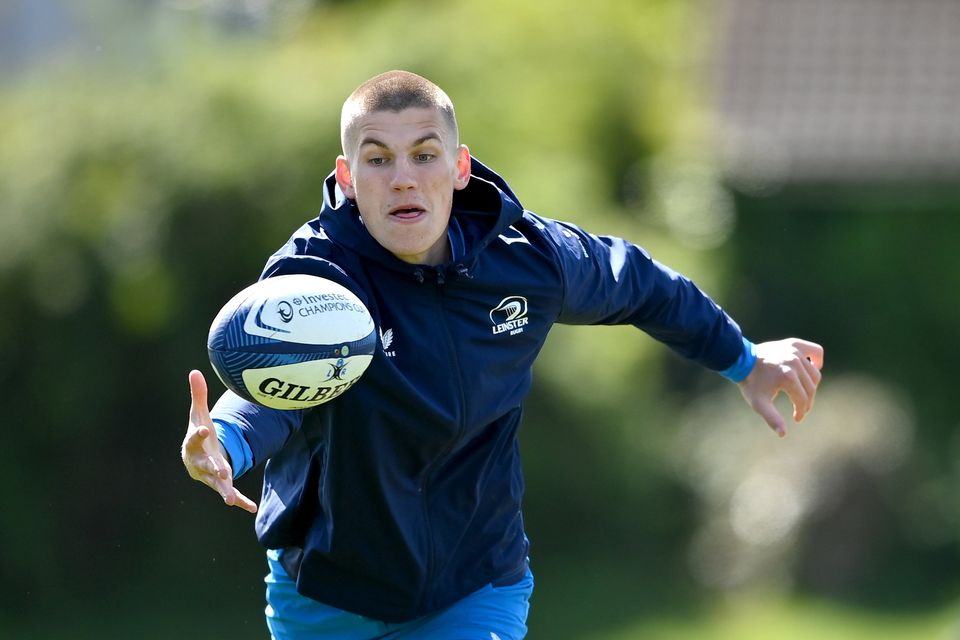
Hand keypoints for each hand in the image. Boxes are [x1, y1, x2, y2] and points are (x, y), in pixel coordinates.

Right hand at [181, 370, 257, 512]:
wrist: (196, 458)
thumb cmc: (198, 433)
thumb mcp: (198, 414)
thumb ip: (198, 395)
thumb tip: (194, 371)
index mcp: (194, 445)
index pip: (193, 439)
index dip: (197, 435)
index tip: (203, 430)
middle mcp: (201, 462)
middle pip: (206, 466)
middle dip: (213, 469)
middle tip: (221, 471)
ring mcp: (211, 475)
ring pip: (217, 484)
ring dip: (225, 490)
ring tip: (229, 499)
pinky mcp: (222, 483)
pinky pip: (232, 493)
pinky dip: (241, 501)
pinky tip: (252, 508)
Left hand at [738, 338, 823, 437]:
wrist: (740, 361)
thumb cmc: (750, 383)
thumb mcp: (759, 403)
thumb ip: (772, 418)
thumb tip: (783, 434)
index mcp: (788, 377)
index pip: (802, 400)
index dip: (801, 412)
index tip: (796, 418)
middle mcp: (795, 363)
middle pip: (811, 388)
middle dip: (806, 402)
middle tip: (799, 408)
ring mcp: (795, 352)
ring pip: (815, 374)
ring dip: (811, 385)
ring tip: (802, 393)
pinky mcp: (794, 344)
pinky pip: (815, 350)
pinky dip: (817, 360)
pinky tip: (814, 368)